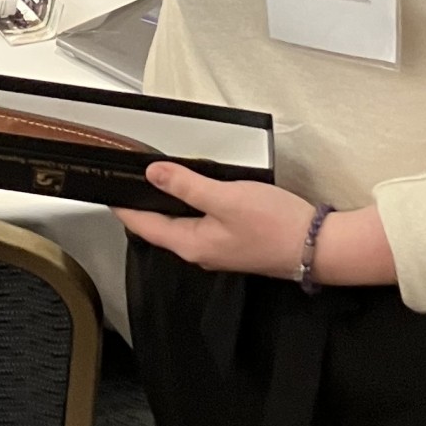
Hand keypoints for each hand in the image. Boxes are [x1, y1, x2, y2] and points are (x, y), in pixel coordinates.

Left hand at [113, 163, 312, 279]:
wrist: (319, 247)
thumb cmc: (274, 225)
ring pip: (181, 224)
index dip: (123, 207)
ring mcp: (218, 248)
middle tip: (127, 178)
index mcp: (190, 244)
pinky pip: (201, 222)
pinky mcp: (235, 242)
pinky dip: (190, 205)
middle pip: (159, 227)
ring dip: (167, 203)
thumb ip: (187, 186)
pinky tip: (194, 189)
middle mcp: (200, 251)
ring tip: (154, 179)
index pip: (143, 225)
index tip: (106, 189)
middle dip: (142, 204)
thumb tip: (151, 174)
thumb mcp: (225, 198)